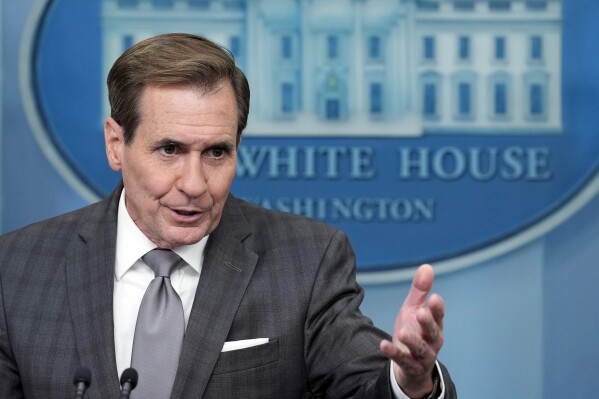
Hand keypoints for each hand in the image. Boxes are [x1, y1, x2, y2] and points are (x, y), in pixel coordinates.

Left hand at [380, 264, 444, 397]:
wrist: (410, 365)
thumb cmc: (414, 331)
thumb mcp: (414, 309)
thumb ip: (420, 291)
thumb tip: (427, 266)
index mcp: (434, 325)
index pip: (438, 315)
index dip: (437, 308)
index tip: (434, 297)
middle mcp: (432, 340)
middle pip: (432, 332)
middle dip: (428, 323)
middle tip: (421, 312)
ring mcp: (422, 355)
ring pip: (420, 349)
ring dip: (412, 341)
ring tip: (403, 333)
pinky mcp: (410, 366)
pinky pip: (402, 360)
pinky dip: (393, 352)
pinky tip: (383, 344)